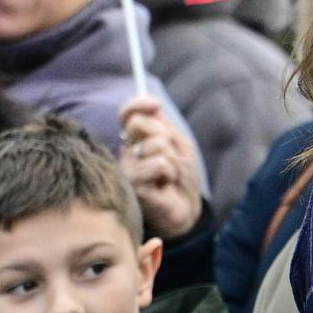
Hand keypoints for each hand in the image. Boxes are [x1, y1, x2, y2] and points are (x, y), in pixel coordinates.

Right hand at [116, 92, 206, 239]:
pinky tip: (166, 185)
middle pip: (139, 123)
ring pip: (154, 144)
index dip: (137, 104)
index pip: (126, 114)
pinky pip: (159, 163)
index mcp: (134, 140)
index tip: (156, 105)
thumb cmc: (181, 177)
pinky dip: (171, 172)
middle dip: (164, 136)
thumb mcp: (178, 145)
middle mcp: (125, 153)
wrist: (187, 208)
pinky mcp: (133, 184)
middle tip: (170, 157)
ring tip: (169, 175)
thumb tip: (153, 104)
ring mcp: (126, 169)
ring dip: (172, 159)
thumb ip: (163, 125)